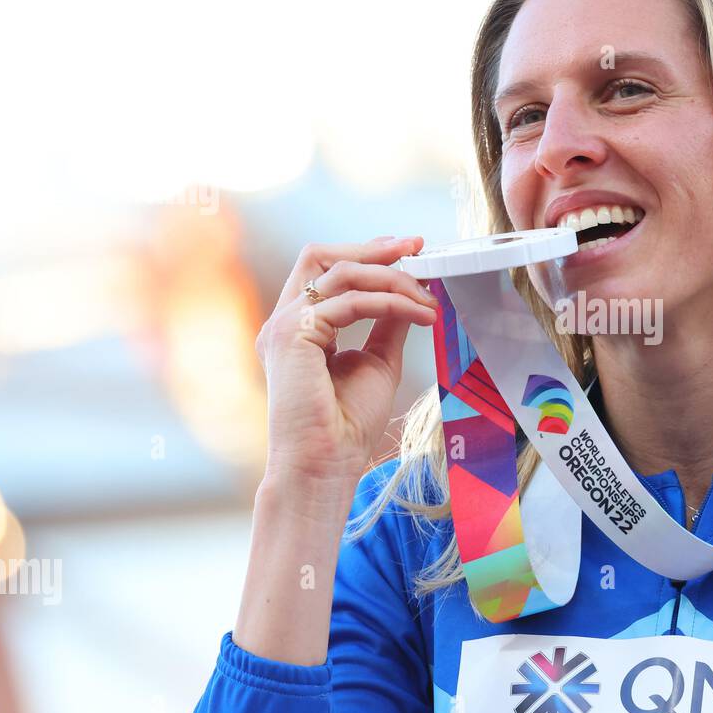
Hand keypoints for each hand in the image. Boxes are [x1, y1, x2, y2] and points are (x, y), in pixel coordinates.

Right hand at [255, 235, 437, 486]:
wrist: (326, 464)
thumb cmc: (348, 425)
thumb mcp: (378, 362)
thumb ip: (387, 325)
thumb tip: (409, 294)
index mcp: (300, 327)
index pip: (326, 270)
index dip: (368, 254)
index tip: (410, 252)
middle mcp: (285, 321)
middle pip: (322, 256)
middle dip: (373, 248)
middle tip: (417, 248)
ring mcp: (284, 325)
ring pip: (341, 273)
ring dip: (392, 279)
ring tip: (428, 297)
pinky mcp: (293, 335)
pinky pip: (349, 301)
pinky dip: (391, 303)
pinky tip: (420, 314)